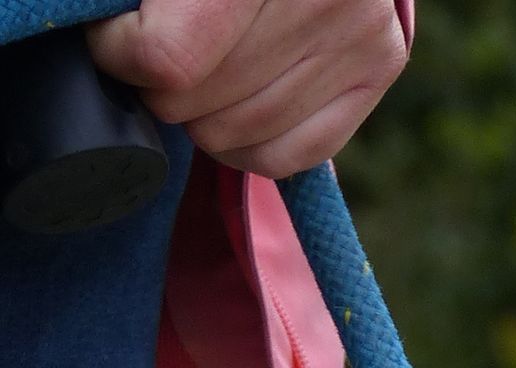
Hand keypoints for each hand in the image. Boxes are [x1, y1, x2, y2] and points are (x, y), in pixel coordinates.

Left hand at [88, 0, 407, 178]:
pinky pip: (287, 154)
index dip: (122, 53)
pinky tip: (230, 108)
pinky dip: (242, 145)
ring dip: (198, 116)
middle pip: (201, 99)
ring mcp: (361, 35)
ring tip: (194, 76)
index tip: (113, 36)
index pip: (170, 56)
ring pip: (238, 134)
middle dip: (161, 86)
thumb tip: (106, 35)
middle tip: (157, 52)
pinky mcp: (379, 67)